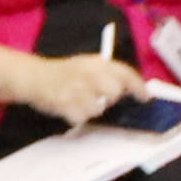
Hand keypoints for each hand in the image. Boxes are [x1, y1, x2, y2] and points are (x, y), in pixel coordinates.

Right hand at [15, 45, 149, 125]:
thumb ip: (108, 73)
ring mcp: (77, 88)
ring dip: (90, 109)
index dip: (139, 86)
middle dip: (110, 99)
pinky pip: (81, 118)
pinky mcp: (65, 103)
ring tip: (78, 101)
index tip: (146, 97)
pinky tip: (69, 107)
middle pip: (115, 93)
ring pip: (98, 109)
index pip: (126, 73)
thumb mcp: (88, 65)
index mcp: (98, 63)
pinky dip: (76, 116)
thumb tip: (131, 87)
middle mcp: (90, 74)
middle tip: (99, 97)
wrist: (35, 76)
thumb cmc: (65, 73)